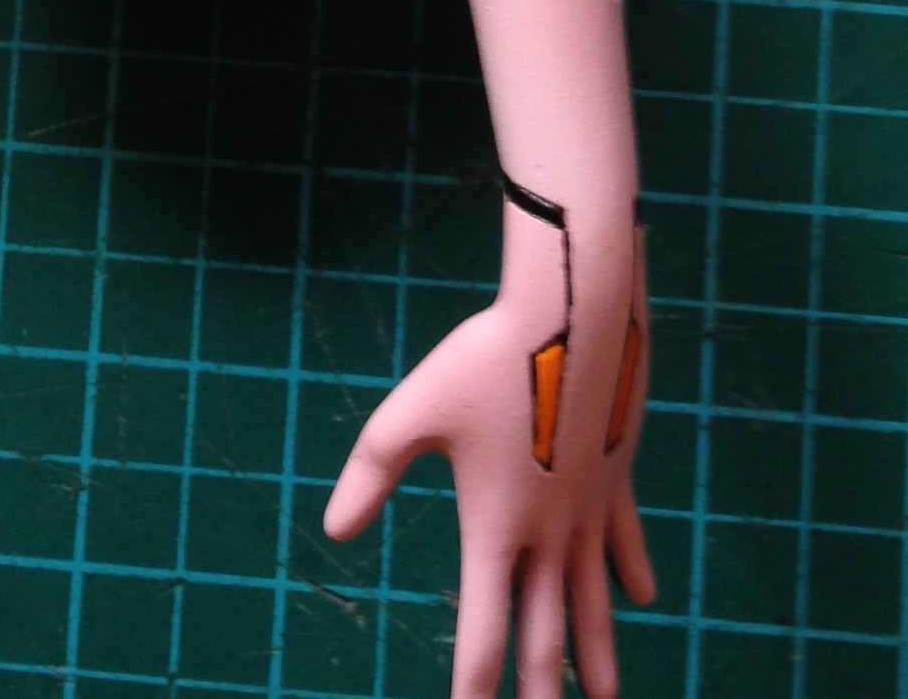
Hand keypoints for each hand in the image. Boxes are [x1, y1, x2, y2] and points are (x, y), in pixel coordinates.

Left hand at [325, 209, 653, 698]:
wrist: (571, 315)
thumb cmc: (484, 359)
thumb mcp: (411, 414)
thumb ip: (370, 476)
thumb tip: (334, 532)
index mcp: (495, 526)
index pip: (484, 626)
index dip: (473, 680)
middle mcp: (547, 531)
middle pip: (547, 631)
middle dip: (542, 690)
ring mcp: (588, 508)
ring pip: (594, 600)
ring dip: (597, 654)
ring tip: (603, 698)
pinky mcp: (615, 477)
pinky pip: (625, 541)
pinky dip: (632, 574)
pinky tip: (641, 600)